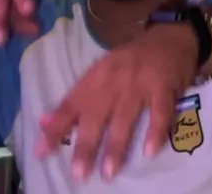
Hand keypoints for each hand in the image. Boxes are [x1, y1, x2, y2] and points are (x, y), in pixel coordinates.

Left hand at [35, 24, 198, 182]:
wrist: (170, 37)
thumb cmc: (131, 60)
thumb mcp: (101, 72)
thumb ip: (76, 99)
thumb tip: (44, 122)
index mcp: (95, 78)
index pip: (70, 104)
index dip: (56, 129)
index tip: (42, 153)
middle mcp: (113, 81)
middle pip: (96, 115)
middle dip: (86, 145)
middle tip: (79, 174)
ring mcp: (139, 84)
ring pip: (125, 117)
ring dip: (116, 146)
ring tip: (109, 172)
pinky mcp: (164, 87)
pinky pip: (160, 112)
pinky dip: (156, 132)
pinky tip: (150, 151)